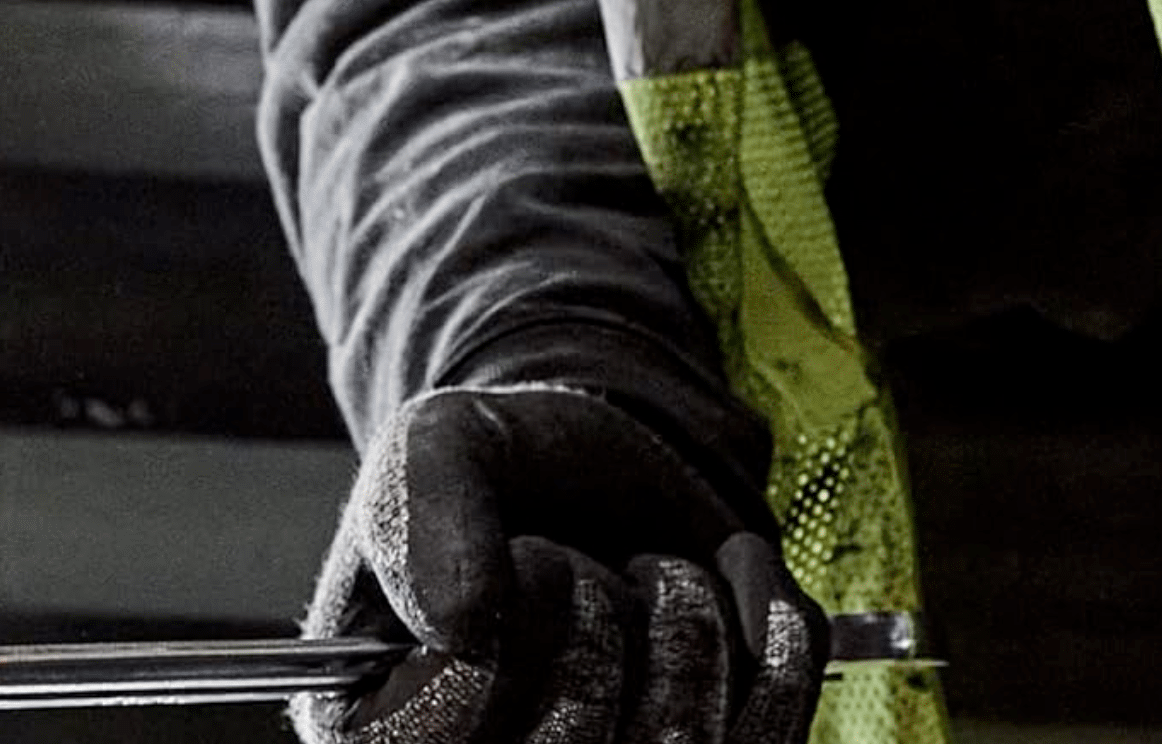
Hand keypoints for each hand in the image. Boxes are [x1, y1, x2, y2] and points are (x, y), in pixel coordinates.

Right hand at [298, 387, 825, 743]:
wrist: (608, 458)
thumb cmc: (501, 467)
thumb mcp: (433, 447)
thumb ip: (421, 518)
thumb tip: (463, 623)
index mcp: (384, 718)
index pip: (436, 735)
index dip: (497, 636)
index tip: (522, 552)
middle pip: (571, 743)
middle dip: (595, 612)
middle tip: (585, 555)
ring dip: (682, 618)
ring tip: (654, 568)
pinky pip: (778, 723)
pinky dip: (772, 625)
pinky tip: (732, 574)